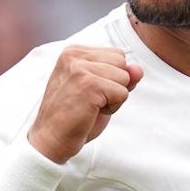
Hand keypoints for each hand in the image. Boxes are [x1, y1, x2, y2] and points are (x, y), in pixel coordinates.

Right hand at [27, 46, 143, 163]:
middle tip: (90, 101)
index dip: (111, 78)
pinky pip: (122, 93)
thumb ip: (120, 76)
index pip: (117, 55)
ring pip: (125, 77)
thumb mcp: (99, 90)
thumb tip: (138, 69)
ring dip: (113, 98)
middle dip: (114, 85)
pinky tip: (92, 112)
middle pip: (122, 63)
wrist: (51, 139)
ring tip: (90, 106)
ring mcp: (81, 69)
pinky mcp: (90, 85)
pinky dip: (113, 108)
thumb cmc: (73, 116)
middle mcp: (75, 55)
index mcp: (74, 52)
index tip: (89, 92)